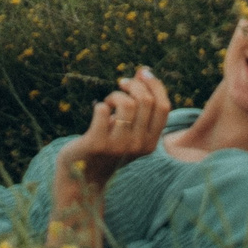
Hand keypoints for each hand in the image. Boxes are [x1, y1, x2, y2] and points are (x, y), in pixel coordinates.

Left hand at [66, 67, 171, 189]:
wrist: (83, 176)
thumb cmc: (108, 145)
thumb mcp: (130, 129)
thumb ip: (140, 104)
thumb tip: (145, 70)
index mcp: (151, 142)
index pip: (163, 106)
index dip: (155, 85)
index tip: (142, 73)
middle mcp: (138, 145)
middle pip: (145, 100)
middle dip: (132, 84)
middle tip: (120, 85)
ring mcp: (118, 146)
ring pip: (126, 103)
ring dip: (115, 95)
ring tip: (109, 103)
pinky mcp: (97, 144)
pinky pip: (102, 111)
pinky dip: (101, 105)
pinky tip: (98, 112)